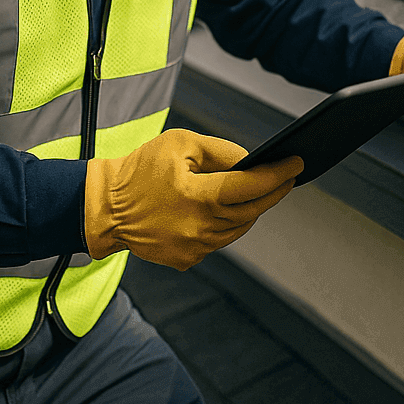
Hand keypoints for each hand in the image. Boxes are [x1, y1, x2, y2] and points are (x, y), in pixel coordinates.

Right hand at [84, 128, 302, 270]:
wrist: (105, 208)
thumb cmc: (140, 170)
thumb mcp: (180, 144)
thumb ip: (220, 151)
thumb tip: (251, 163)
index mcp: (198, 196)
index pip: (250, 186)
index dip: (278, 174)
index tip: (298, 163)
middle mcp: (200, 227)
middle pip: (252, 210)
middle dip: (274, 191)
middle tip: (288, 176)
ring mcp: (194, 247)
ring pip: (239, 227)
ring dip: (252, 209)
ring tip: (260, 190)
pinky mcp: (186, 259)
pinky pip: (219, 240)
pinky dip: (227, 223)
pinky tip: (225, 209)